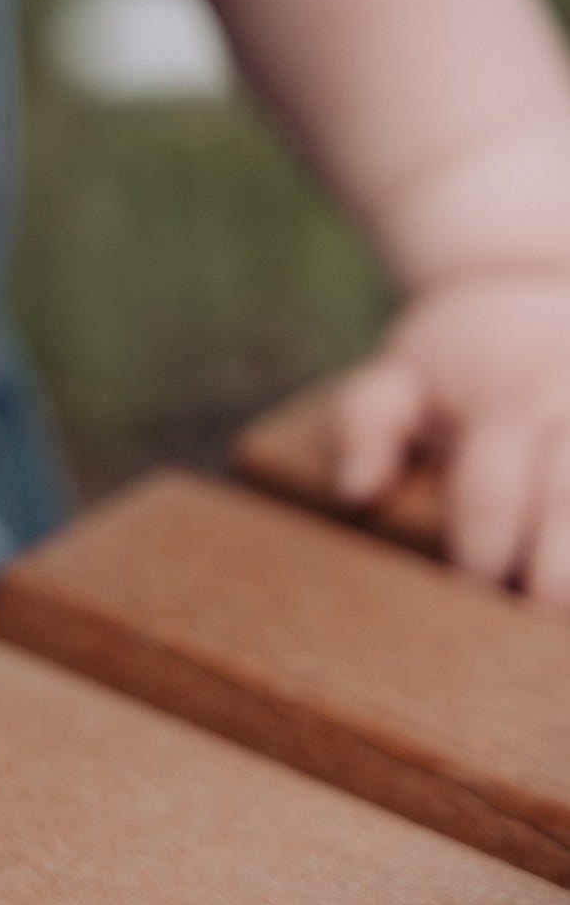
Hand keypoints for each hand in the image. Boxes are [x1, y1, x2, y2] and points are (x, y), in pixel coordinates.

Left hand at [329, 271, 569, 605]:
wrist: (530, 281)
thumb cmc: (460, 356)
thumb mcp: (399, 374)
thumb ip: (364, 424)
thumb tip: (356, 491)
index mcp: (502, 400)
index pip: (489, 495)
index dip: (480, 555)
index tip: (473, 599)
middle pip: (567, 500)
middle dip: (555, 575)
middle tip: (540, 622)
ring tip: (561, 622)